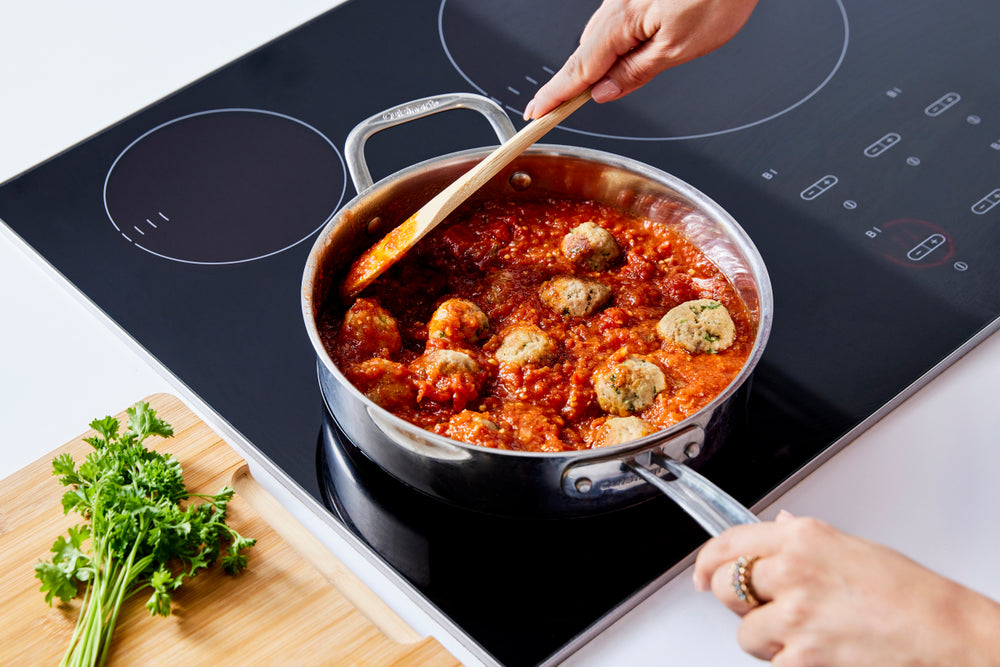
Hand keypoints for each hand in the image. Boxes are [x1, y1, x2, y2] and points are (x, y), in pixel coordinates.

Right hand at [523, 0, 759, 119]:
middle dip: (569, 84)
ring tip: (590, 92)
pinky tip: (623, 55)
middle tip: (551, 111)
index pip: (578, 71)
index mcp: (620, 22)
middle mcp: (615, 6)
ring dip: (593, 65)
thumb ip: (637, 71)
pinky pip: (615, 24)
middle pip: (584, 55)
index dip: (555, 96)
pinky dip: (610, 45)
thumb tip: (605, 91)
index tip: (536, 114)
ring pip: (599, 39)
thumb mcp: (678, 46)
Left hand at [692, 511, 999, 665]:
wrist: (949, 641)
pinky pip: (772, 663)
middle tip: (768, 608)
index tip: (700, 572)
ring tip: (812, 634)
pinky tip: (822, 653)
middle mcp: (792, 572)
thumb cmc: (913, 599)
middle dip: (738, 600)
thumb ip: (804, 541)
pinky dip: (790, 663)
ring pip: (745, 632)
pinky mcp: (799, 660)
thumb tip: (778, 526)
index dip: (706, 560)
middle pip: (724, 585)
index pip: (729, 542)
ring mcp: (793, 617)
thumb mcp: (855, 551)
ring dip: (768, 638)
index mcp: (803, 539)